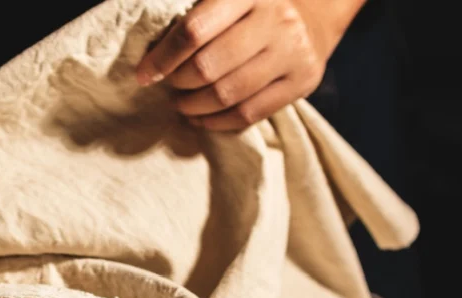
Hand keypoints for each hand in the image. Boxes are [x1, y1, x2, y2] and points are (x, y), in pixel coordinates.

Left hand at [136, 0, 362, 130]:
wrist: (317, 12)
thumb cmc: (256, 5)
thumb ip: (197, 17)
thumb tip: (152, 56)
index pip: (194, 31)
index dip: (163, 57)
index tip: (145, 74)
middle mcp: (275, 20)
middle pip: (208, 67)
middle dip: (179, 83)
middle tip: (169, 85)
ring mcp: (292, 52)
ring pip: (227, 94)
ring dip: (194, 106)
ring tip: (181, 104)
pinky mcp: (303, 81)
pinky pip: (250, 113)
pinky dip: (217, 122)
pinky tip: (202, 119)